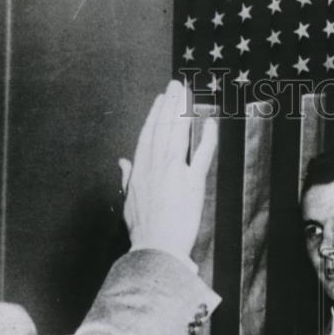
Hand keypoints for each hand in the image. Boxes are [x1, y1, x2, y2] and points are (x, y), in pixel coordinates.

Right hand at [119, 80, 216, 260]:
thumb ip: (128, 178)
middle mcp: (154, 167)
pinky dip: (207, 138)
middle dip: (168, 104)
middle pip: (162, 128)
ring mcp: (173, 173)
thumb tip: (122, 161)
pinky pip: (202, 154)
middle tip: (176, 85)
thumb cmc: (143, 232)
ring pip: (177, 134)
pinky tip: (211, 123)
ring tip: (187, 93)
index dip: (154, 116)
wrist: (156, 249)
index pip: (147, 136)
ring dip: (182, 111)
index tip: (159, 100)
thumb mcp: (129, 202)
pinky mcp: (192, 183)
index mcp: (140, 171)